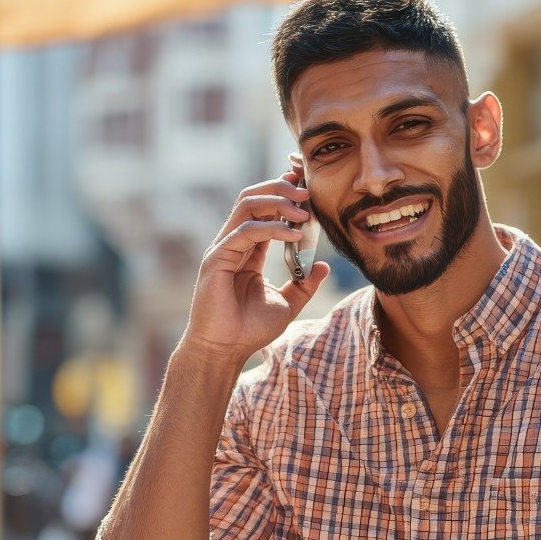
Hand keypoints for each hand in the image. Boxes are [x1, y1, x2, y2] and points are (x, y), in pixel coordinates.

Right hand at [184, 170, 329, 363]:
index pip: (265, 212)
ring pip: (247, 206)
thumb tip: (323, 266)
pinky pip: (245, 232)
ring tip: (304, 209)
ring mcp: (224, 248)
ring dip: (277, 201)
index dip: (285, 196)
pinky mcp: (217, 258)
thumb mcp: (287, 304)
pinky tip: (294, 235)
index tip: (309, 190)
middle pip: (253, 199)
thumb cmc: (249, 330)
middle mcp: (233, 244)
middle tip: (308, 191)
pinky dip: (272, 228)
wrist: (225, 350)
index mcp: (248, 251)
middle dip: (281, 189)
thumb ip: (304, 285)